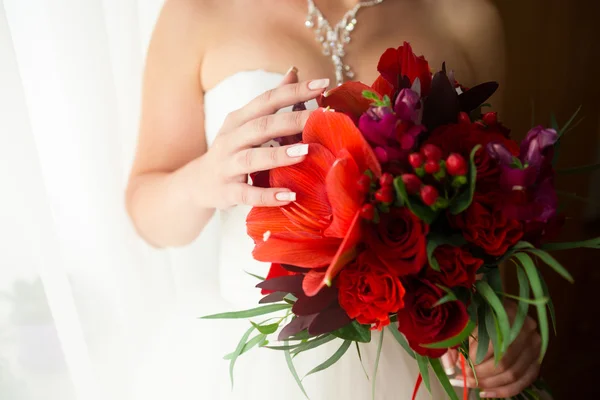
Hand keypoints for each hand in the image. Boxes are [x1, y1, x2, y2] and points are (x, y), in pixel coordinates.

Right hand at [191, 69, 329, 208]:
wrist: (196, 183)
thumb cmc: (230, 150)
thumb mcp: (245, 123)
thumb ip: (270, 101)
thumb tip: (294, 72)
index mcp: (239, 119)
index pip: (267, 100)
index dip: (294, 91)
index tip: (323, 84)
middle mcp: (231, 139)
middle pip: (262, 126)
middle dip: (292, 120)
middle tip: (322, 118)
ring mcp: (227, 166)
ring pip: (252, 158)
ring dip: (278, 155)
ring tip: (305, 152)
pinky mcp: (227, 192)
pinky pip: (247, 194)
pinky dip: (267, 195)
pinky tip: (289, 196)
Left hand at [443, 301, 540, 397]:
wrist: (498, 308)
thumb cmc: (478, 310)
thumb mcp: (465, 317)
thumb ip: (455, 339)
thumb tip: (450, 366)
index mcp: (509, 313)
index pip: (493, 344)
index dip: (476, 358)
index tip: (461, 362)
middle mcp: (527, 329)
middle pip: (504, 363)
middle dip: (481, 374)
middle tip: (463, 376)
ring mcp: (535, 345)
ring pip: (513, 375)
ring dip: (489, 384)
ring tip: (470, 383)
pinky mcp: (537, 359)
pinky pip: (523, 382)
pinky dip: (502, 391)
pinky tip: (484, 392)